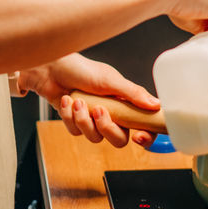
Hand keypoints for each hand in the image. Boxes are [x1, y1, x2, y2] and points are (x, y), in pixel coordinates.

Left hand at [17, 53, 160, 148]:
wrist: (51, 69)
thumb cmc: (81, 69)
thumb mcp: (110, 80)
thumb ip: (133, 93)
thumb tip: (156, 105)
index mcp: (125, 102)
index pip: (143, 125)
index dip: (146, 136)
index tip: (139, 136)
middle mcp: (112, 113)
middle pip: (119, 139)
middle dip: (107, 128)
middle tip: (99, 111)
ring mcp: (93, 120)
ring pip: (95, 138)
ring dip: (84, 120)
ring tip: (78, 101)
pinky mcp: (76, 123)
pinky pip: (77, 132)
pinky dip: (70, 116)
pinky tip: (68, 101)